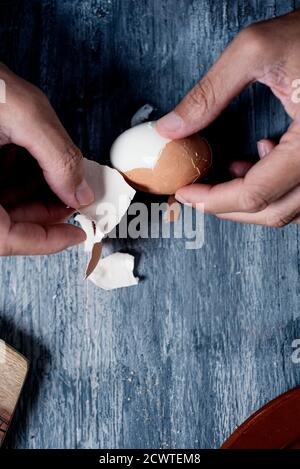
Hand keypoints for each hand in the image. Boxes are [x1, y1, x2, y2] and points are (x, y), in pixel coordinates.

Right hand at [0, 63, 93, 254]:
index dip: (46, 242)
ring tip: (61, 178)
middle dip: (47, 211)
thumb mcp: (22, 112)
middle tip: (76, 198)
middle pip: (9, 223)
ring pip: (4, 206)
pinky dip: (18, 177)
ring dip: (36, 194)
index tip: (76, 235)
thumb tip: (81, 191)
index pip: (8, 238)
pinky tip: (34, 162)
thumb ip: (58, 156)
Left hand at [157, 9, 299, 226]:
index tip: (185, 192)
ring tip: (226, 174)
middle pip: (273, 212)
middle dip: (227, 206)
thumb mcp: (255, 51)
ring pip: (288, 208)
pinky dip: (274, 188)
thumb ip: (209, 93)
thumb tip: (171, 128)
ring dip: (251, 201)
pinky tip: (258, 157)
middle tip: (195, 193)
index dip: (213, 200)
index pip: (256, 193)